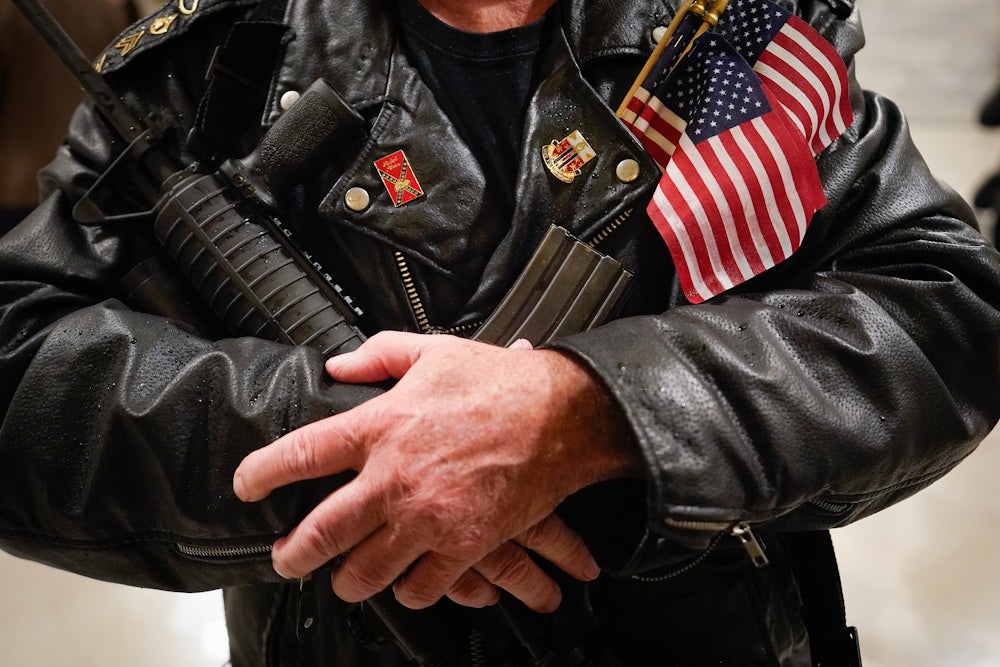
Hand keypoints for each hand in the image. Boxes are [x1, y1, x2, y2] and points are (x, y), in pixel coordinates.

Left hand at [234, 331, 639, 610]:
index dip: (263, 474)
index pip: (301, 453)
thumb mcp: (433, 352)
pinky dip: (409, 593)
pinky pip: (423, 586)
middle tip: (284, 560)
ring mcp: (429, 517)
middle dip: (293, 554)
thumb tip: (336, 365)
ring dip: (348, 582)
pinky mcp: (465, 544)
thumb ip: (378, 356)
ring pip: (366, 572)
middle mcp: (395, 477)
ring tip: (342, 581)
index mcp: (381, 426)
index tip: (246, 486)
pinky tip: (405, 585)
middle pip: (322, 531)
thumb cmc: (498, 382)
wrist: (561, 416)